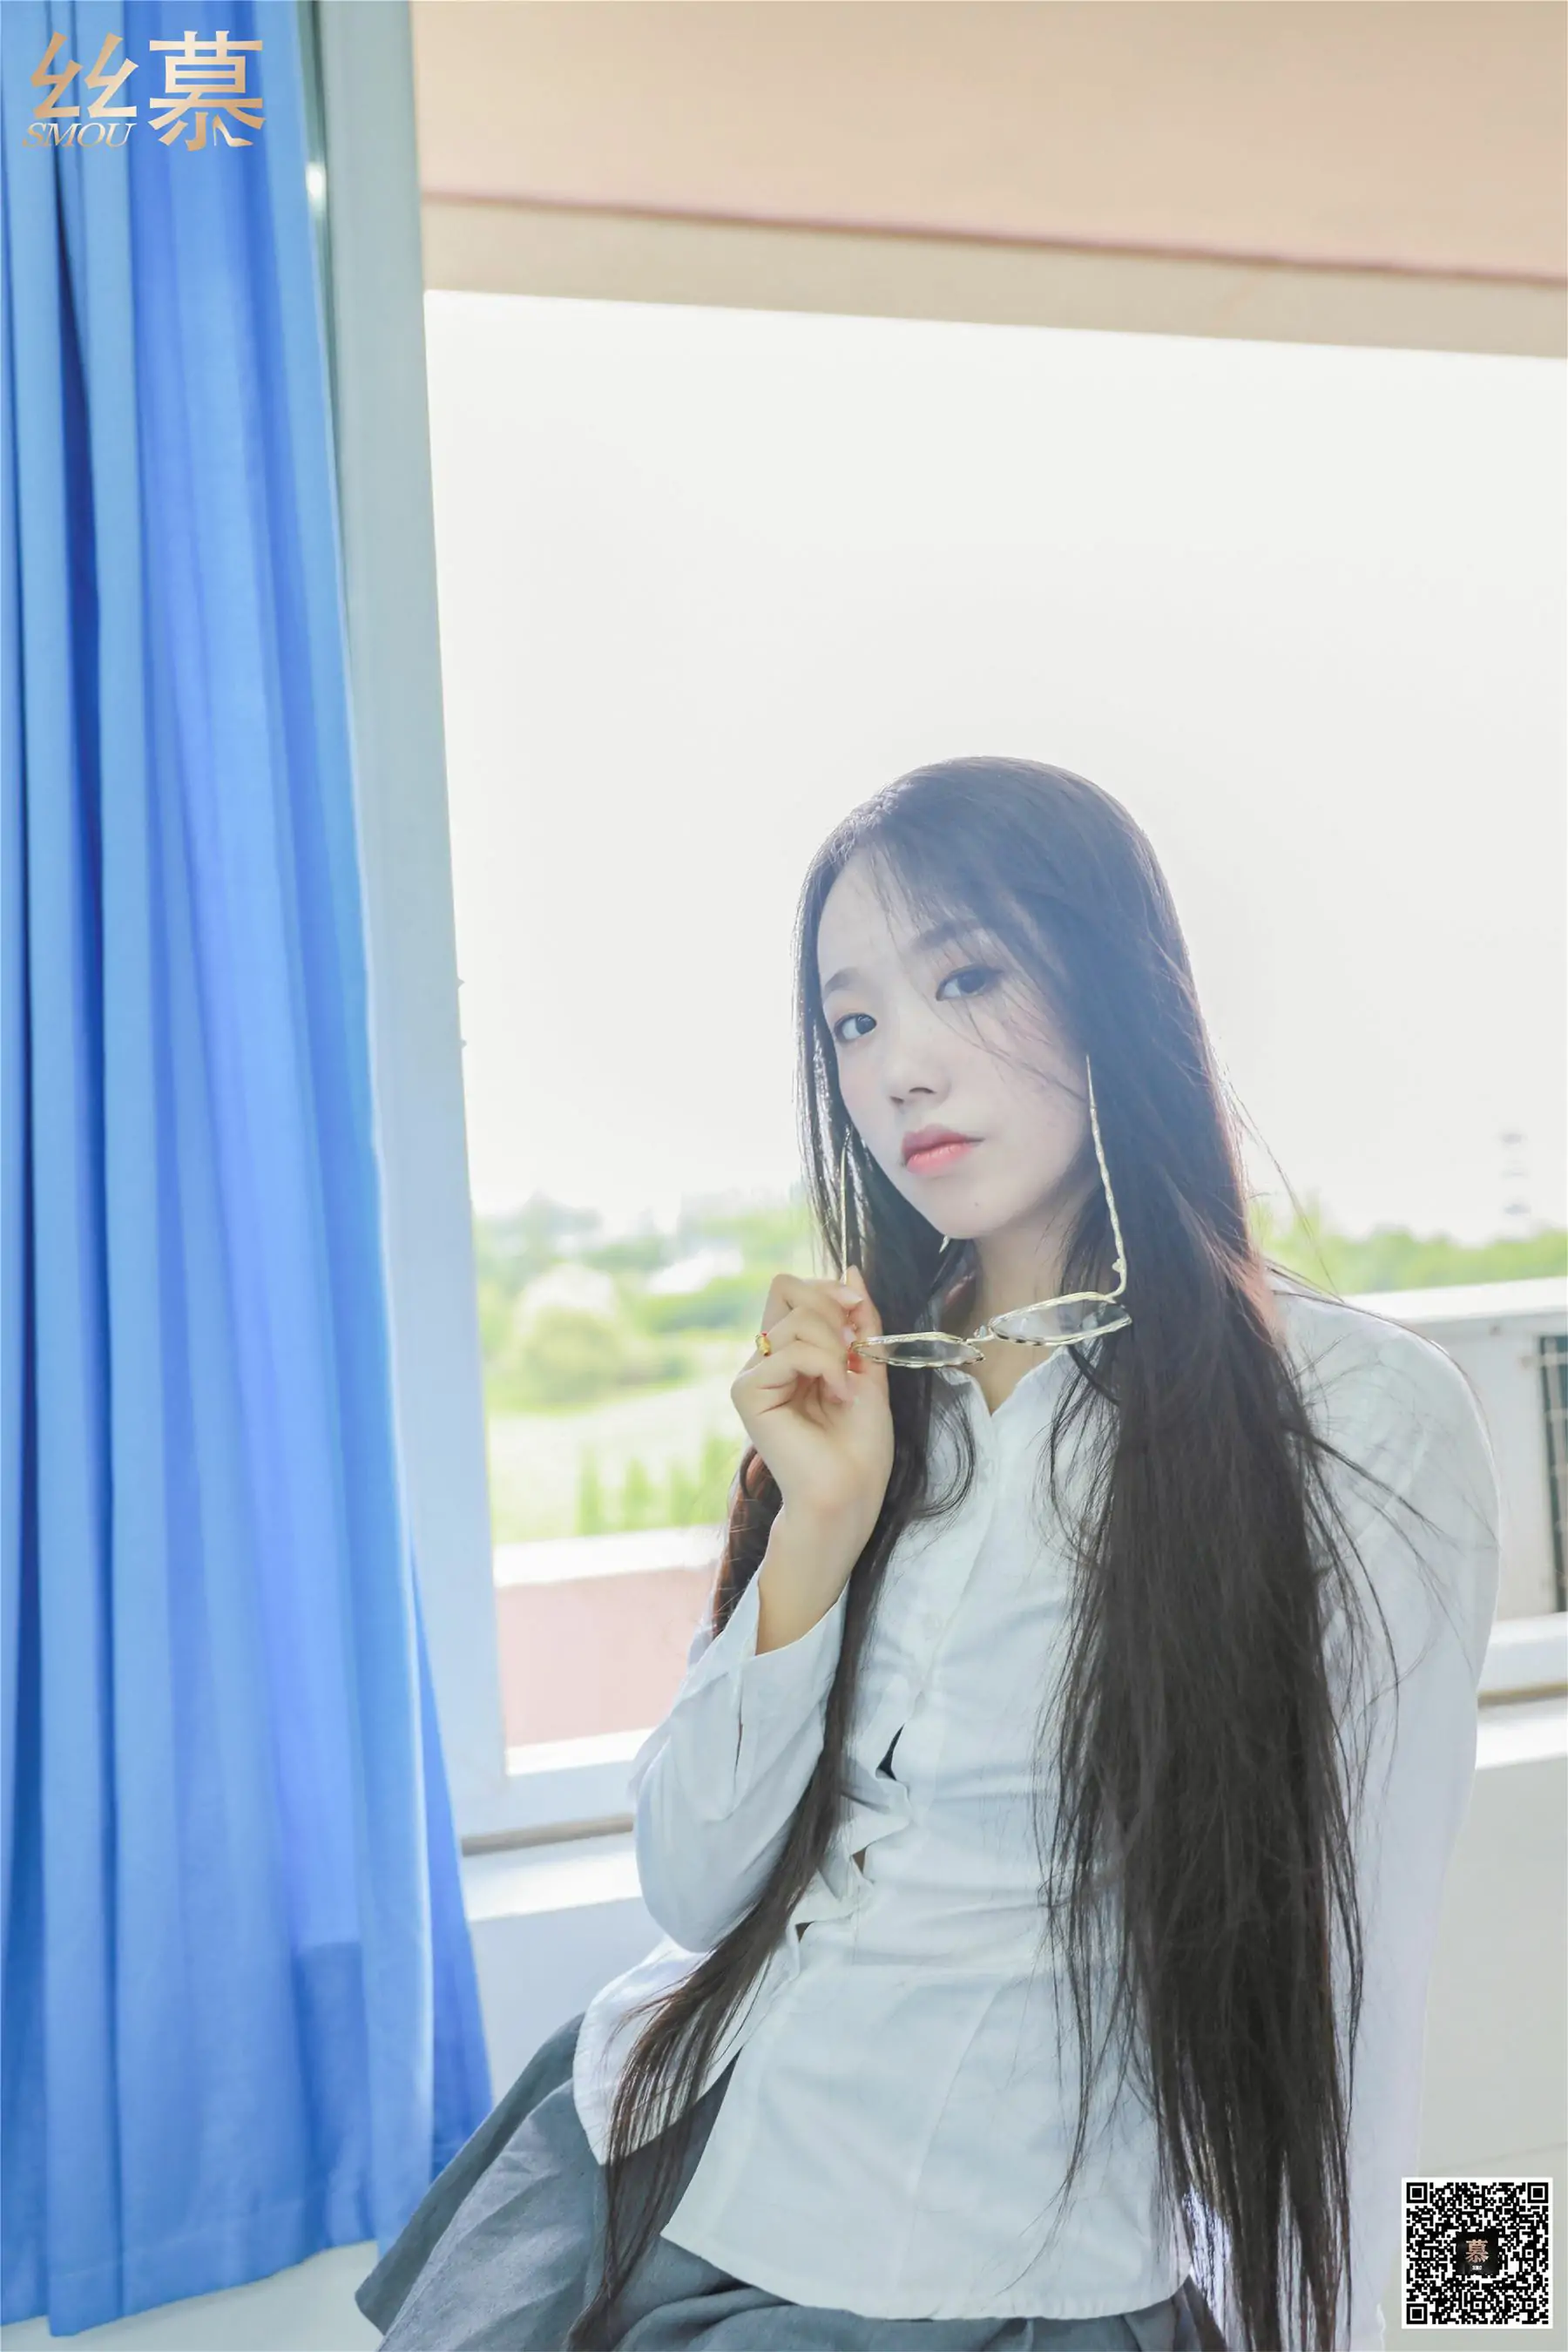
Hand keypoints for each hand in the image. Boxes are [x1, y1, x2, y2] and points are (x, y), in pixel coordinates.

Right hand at [731, 1266, 893, 1551]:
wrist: (851, 1491)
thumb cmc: (860, 1444)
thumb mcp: (869, 1367)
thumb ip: (859, 1320)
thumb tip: (850, 1269)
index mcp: (789, 1353)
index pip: (793, 1289)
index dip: (828, 1289)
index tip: (859, 1311)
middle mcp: (765, 1359)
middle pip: (786, 1289)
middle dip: (831, 1310)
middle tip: (852, 1352)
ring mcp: (753, 1375)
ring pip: (795, 1320)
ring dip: (835, 1350)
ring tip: (846, 1388)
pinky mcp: (747, 1393)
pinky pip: (790, 1351)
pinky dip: (825, 1367)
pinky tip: (836, 1396)